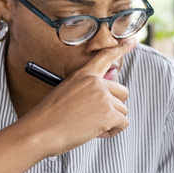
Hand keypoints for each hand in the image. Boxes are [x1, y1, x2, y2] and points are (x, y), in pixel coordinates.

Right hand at [20, 38, 135, 158]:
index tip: (133, 40)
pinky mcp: (109, 114)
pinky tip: (95, 132)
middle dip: (114, 106)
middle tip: (95, 116)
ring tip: (89, 126)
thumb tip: (101, 100)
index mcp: (83, 75)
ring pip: (122, 110)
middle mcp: (96, 83)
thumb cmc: (49, 117)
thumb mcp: (65, 93)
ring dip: (111, 121)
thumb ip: (86, 90)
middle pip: (122, 92)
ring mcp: (104, 97)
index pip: (106, 56)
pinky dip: (112, 131)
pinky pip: (123, 123)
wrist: (40, 131)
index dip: (122, 48)